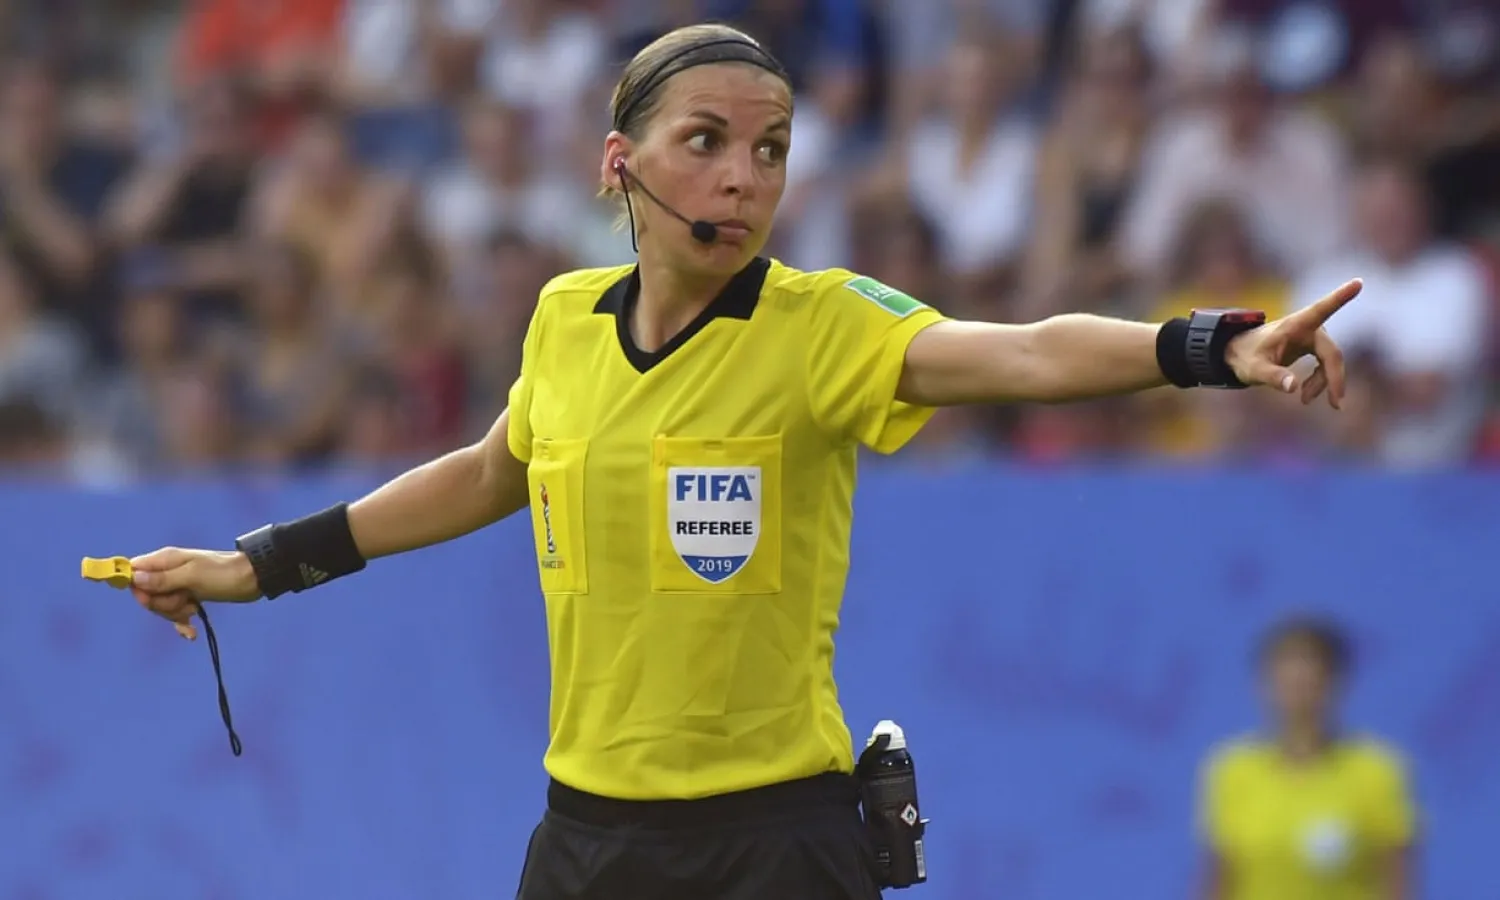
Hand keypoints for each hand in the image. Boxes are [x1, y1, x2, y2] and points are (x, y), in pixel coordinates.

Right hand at [129, 547, 260, 640]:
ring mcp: (179, 584)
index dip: (137, 589)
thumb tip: (134, 577)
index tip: (150, 599)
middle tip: (184, 601)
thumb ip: (163, 579)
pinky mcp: (190, 596)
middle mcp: (168, 571)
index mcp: (166, 559)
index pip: (134, 572)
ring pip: (162, 606)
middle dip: (163, 604)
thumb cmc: (224, 574)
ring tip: (194, 607)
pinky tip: (191, 633)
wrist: (253, 579)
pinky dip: (182, 623)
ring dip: (176, 612)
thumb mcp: (193, 577)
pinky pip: (176, 614)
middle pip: (147, 594)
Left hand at [1224, 278, 1361, 408]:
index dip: (1340, 297)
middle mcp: (1309, 328)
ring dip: (1323, 384)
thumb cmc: (1246, 356)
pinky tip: (1305, 395)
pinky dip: (1321, 382)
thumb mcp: (1254, 369)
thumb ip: (1272, 377)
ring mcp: (1314, 337)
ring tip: (1303, 400)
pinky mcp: (1314, 347)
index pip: (1322, 309)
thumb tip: (1294, 387)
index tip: (1358, 282)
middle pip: (1332, 354)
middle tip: (1336, 405)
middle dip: (1334, 379)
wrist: (1240, 354)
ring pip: (1331, 363)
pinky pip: (1326, 366)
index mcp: (1296, 325)